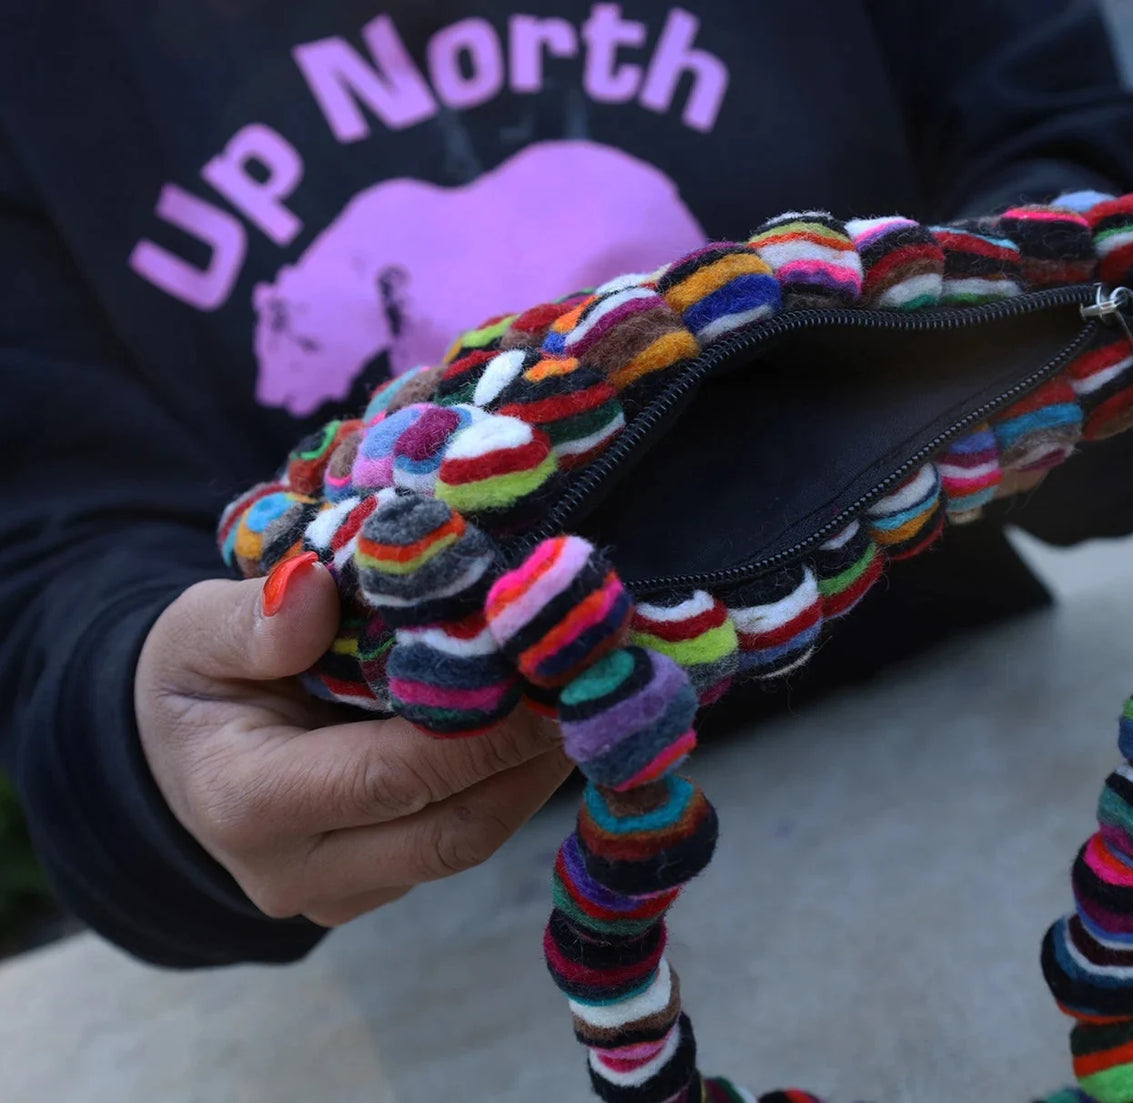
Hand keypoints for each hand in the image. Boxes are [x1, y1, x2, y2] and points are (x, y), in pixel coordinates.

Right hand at [135, 554, 572, 927]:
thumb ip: (253, 618)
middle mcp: (297, 869)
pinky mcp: (380, 888)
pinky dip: (510, 782)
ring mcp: (343, 892)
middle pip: (450, 829)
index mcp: (246, 802)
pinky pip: (460, 837)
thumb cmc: (196, 680)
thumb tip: (314, 589)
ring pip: (467, 842)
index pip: (392, 776)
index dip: (484, 730)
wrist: (179, 754)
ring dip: (536, 773)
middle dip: (533, 757)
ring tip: (590, 699)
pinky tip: (546, 724)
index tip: (552, 674)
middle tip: (598, 686)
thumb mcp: (196, 631)